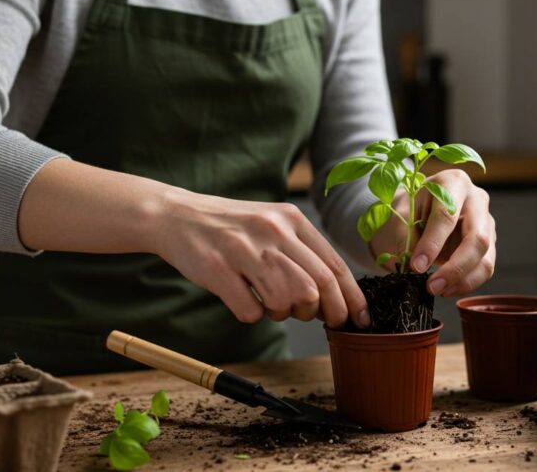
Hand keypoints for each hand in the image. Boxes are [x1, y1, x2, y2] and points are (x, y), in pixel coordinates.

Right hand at [152, 188, 368, 328]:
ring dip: (285, 313)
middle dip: (326, 313)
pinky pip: (251, 311)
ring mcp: (244, 250)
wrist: (176, 215)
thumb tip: (335, 296)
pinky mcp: (218, 270)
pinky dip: (253, 315)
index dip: (352, 298)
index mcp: (291, 219)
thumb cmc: (231, 227)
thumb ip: (302, 253)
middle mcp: (272, 231)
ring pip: (287, 301)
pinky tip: (244, 300)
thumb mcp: (272, 225)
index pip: (333, 266)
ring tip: (272, 303)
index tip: (359, 320)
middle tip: (319, 320)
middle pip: (317, 287)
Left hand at [370, 169, 495, 296]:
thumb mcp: (400, 213)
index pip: (446, 216)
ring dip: (462, 280)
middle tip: (431, 286)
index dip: (432, 244)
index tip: (416, 266)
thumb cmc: (410, 208)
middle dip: (454, 268)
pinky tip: (447, 288)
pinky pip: (485, 268)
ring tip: (437, 290)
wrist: (419, 210)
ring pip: (485, 257)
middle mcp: (477, 199)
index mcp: (453, 182)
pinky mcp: (489, 243)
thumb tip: (411, 264)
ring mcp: (487, 222)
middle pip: (477, 238)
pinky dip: (466, 283)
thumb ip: (404, 234)